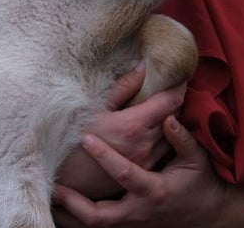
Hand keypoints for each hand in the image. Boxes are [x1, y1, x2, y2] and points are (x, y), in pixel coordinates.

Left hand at [52, 115, 239, 227]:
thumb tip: (168, 118)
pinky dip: (80, 219)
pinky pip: (99, 227)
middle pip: (99, 216)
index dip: (104, 156)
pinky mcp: (129, 225)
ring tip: (52, 198)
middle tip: (57, 186)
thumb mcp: (196, 158)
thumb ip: (182, 138)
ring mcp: (132, 222)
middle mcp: (139, 210)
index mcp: (154, 190)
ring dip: (71, 215)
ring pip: (95, 226)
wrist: (206, 214)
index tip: (86, 138)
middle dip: (75, 204)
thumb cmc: (200, 182)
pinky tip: (64, 209)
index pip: (124, 174)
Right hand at [54, 63, 185, 199]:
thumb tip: (143, 66)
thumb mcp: (95, 108)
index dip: (179, 86)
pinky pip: (163, 151)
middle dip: (174, 101)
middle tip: (171, 88)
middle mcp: (146, 145)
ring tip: (163, 108)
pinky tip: (154, 130)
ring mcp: (146, 162)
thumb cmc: (73, 137)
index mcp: (134, 125)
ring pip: (171, 136)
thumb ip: (124, 87)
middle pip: (174, 117)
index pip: (171, 101)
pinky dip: (164, 138)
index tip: (181, 76)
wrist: (62, 176)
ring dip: (170, 120)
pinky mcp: (142, 173)